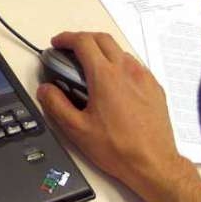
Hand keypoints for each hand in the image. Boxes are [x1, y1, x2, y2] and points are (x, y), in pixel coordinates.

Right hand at [36, 32, 189, 195]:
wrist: (153, 163)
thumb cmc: (119, 148)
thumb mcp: (77, 129)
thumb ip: (56, 104)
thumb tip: (46, 90)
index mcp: (105, 77)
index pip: (83, 42)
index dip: (66, 38)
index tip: (58, 44)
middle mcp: (127, 71)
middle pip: (102, 39)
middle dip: (83, 39)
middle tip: (70, 50)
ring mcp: (144, 78)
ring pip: (120, 51)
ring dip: (102, 52)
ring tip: (90, 68)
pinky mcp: (154, 88)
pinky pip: (135, 66)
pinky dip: (119, 65)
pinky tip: (113, 84)